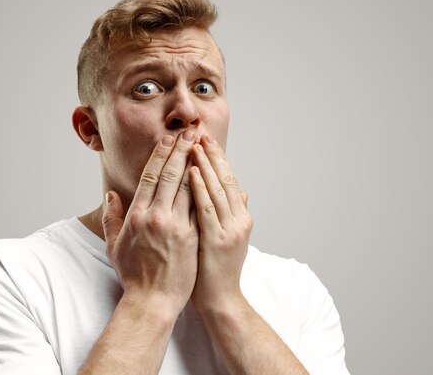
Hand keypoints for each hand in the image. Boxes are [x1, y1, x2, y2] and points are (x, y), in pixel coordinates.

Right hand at [102, 131, 198, 315]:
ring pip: (187, 186)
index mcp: (136, 216)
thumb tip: (111, 195)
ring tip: (202, 146)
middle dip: (181, 150)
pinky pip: (199, 206)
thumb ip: (111, 218)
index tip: (168, 140)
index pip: (150, 176)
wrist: (152, 301)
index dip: (160, 155)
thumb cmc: (133, 275)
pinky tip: (210, 174)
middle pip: (170, 175)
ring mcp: (174, 226)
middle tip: (190, 132)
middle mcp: (155, 217)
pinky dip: (204, 187)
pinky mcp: (191, 237)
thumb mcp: (113, 246)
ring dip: (195, 163)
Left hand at [189, 134, 252, 312]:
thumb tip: (242, 190)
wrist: (221, 300)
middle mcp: (238, 219)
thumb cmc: (218, 269)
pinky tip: (191, 171)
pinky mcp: (216, 239)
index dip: (217, 159)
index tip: (205, 140)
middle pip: (223, 179)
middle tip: (200, 132)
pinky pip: (206, 208)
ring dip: (205, 164)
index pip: (227, 180)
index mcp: (239, 217)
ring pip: (216, 189)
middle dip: (211, 154)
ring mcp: (229, 229)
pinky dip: (199, 188)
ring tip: (194, 144)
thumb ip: (235, 213)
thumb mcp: (231, 237)